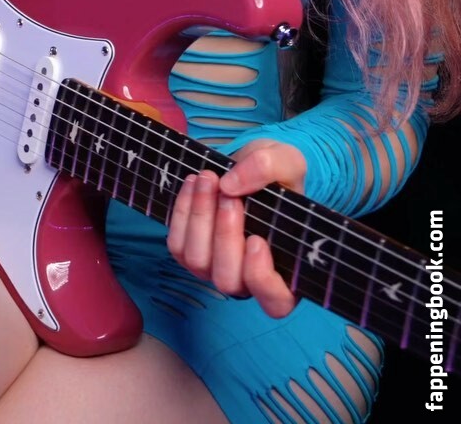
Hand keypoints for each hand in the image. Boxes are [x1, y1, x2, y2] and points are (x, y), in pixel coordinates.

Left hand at [166, 140, 305, 317]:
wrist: (250, 167)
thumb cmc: (277, 175)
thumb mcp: (287, 161)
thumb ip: (268, 168)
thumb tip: (231, 187)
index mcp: (285, 271)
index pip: (276, 302)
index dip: (262, 279)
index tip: (257, 241)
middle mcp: (248, 279)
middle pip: (229, 280)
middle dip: (225, 235)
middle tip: (230, 196)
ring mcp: (216, 269)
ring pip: (198, 262)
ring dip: (200, 218)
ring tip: (209, 178)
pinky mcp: (191, 253)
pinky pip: (177, 245)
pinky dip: (182, 212)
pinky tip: (194, 184)